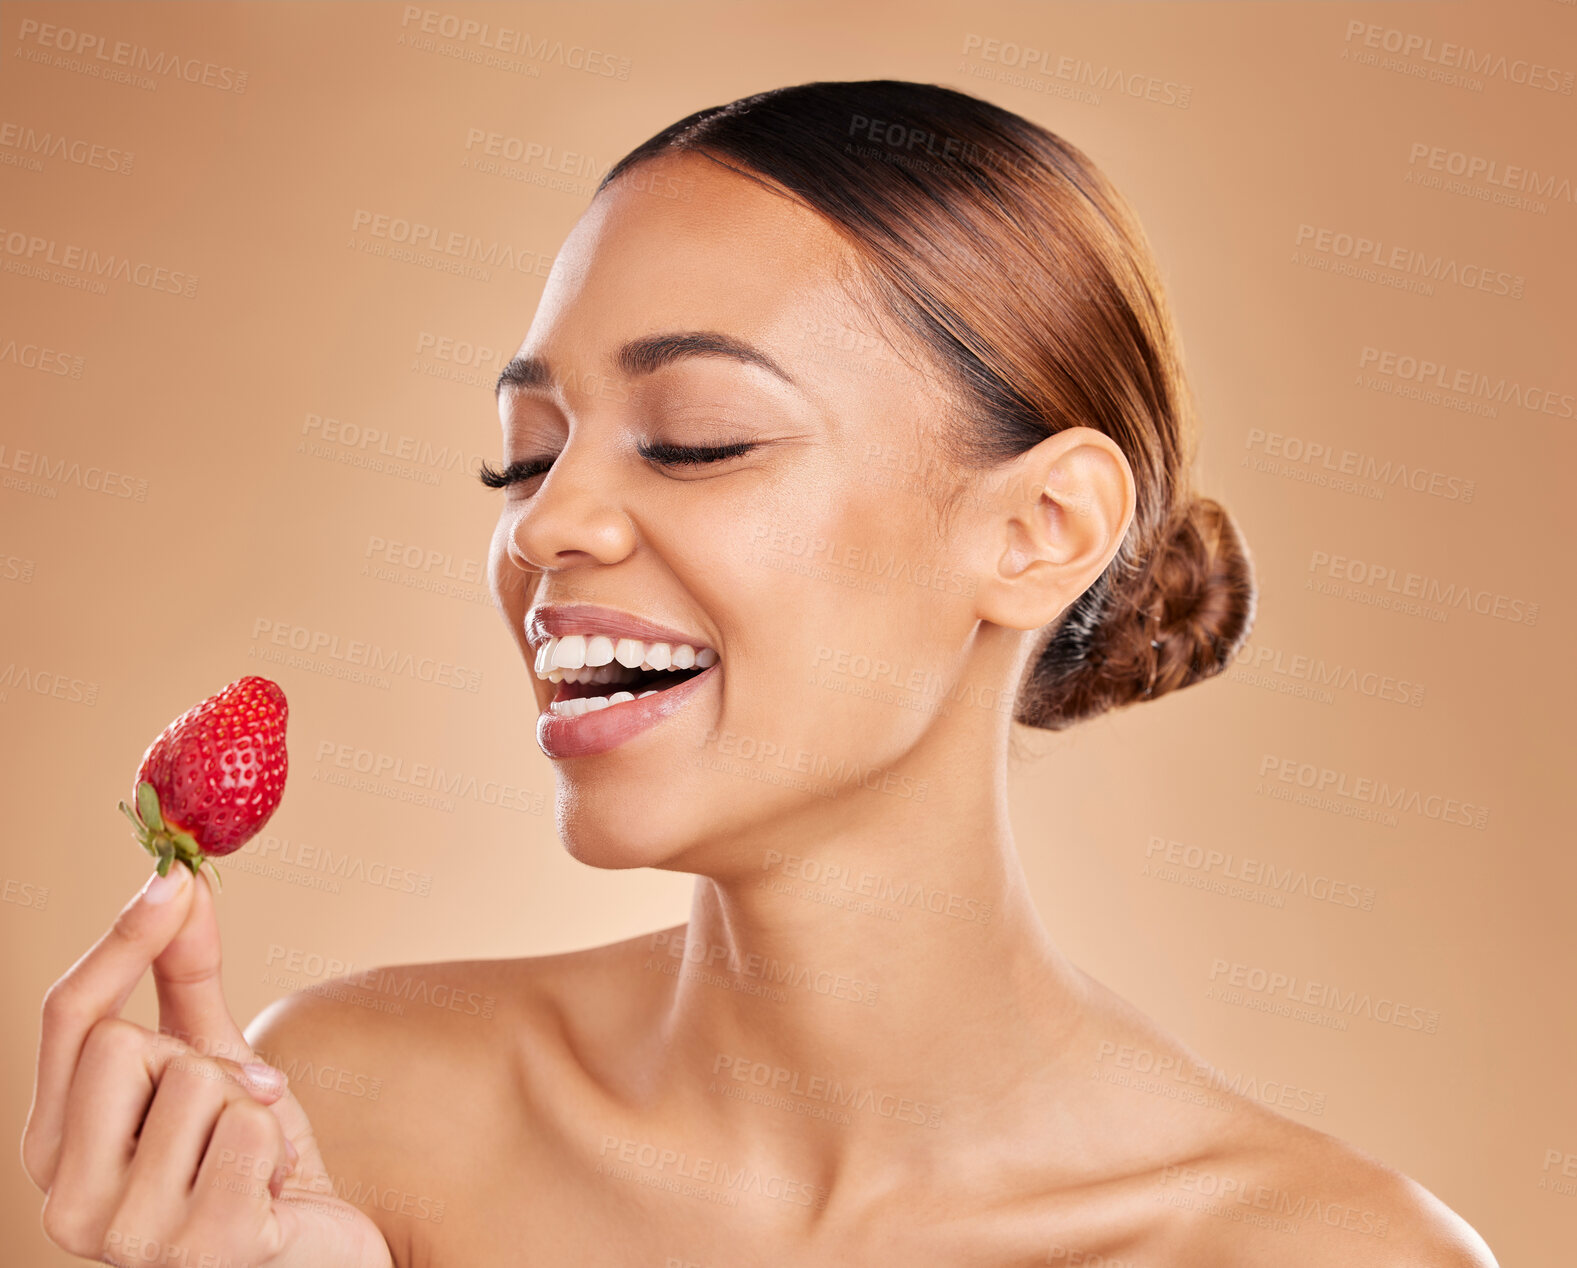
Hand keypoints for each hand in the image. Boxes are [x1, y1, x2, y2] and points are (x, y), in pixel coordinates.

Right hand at [22, 864, 393, 1266]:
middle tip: (227, 1111)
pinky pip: (249, 1130)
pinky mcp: (200, 1255)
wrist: (313, 1257)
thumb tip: (177, 884)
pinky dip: (278, 1146)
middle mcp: (67, 1199)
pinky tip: (272, 1192)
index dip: (119, 941)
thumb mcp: (214, 1061)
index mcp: (54, 1145)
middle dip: (199, 1056)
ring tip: (250, 1161)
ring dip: (248, 1107)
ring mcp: (127, 1238)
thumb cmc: (250, 1163)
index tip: (170, 878)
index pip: (67, 1018)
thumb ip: (185, 980)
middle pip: (126, 1042)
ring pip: (196, 1082)